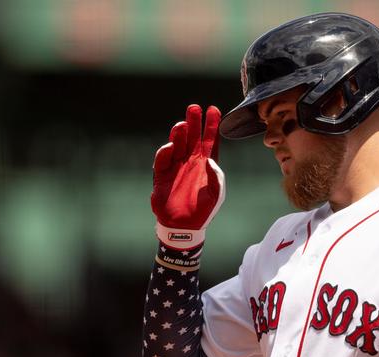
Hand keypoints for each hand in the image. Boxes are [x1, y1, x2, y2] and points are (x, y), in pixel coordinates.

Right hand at [151, 104, 224, 248]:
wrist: (184, 226)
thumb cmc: (204, 210)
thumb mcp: (216, 194)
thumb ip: (217, 177)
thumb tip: (211, 160)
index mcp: (205, 164)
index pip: (210, 141)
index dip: (211, 125)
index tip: (213, 109)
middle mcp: (190, 161)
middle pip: (193, 137)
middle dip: (194, 122)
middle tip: (194, 107)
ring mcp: (176, 167)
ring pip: (177, 145)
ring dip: (179, 133)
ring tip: (183, 124)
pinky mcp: (162, 175)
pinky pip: (163, 160)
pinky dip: (166, 152)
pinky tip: (171, 146)